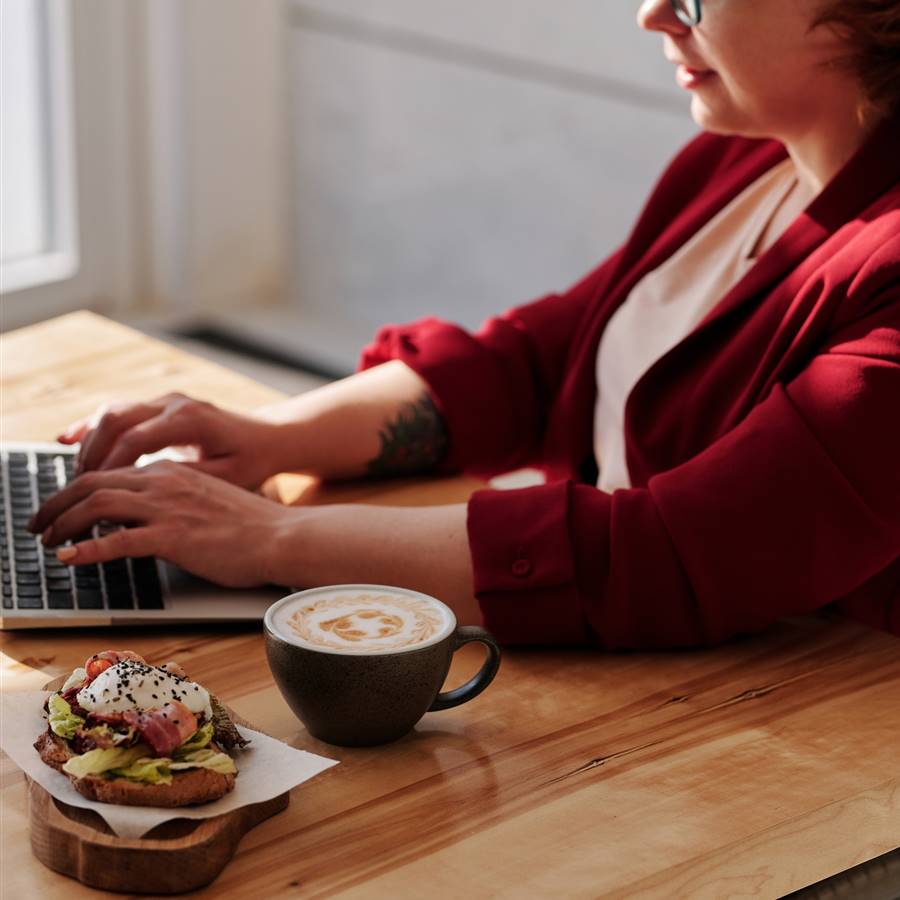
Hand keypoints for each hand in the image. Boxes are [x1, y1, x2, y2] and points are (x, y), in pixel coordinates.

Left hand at [29, 461, 296, 586]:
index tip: (63, 508)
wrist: (282, 536)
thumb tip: (143, 520)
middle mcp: (164, 482)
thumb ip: (174, 501)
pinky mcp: (173, 536)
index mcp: (172, 472)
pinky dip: (86, 549)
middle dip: (56, 502)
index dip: (77, 490)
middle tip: (39, 523)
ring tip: (48, 541)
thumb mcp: (207, 500)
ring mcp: (168, 508)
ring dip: (63, 523)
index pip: (110, 473)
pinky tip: (70, 559)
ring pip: (97, 505)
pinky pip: (117, 541)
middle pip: (92, 482)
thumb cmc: (252, 525)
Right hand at [59, 393, 283, 488]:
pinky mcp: (160, 406)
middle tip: (72, 489)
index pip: (136, 440)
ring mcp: (166, 401)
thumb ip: (188, 482)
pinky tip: (66, 442)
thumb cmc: (251, 463)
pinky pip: (118, 411)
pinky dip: (92, 427)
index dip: (109, 467)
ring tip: (73, 478)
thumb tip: (147, 496)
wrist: (268, 439)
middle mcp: (174, 403)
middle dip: (89, 454)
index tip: (91, 495)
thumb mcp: (227, 478)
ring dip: (88, 443)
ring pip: (111, 412)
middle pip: (115, 419)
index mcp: (190, 420)